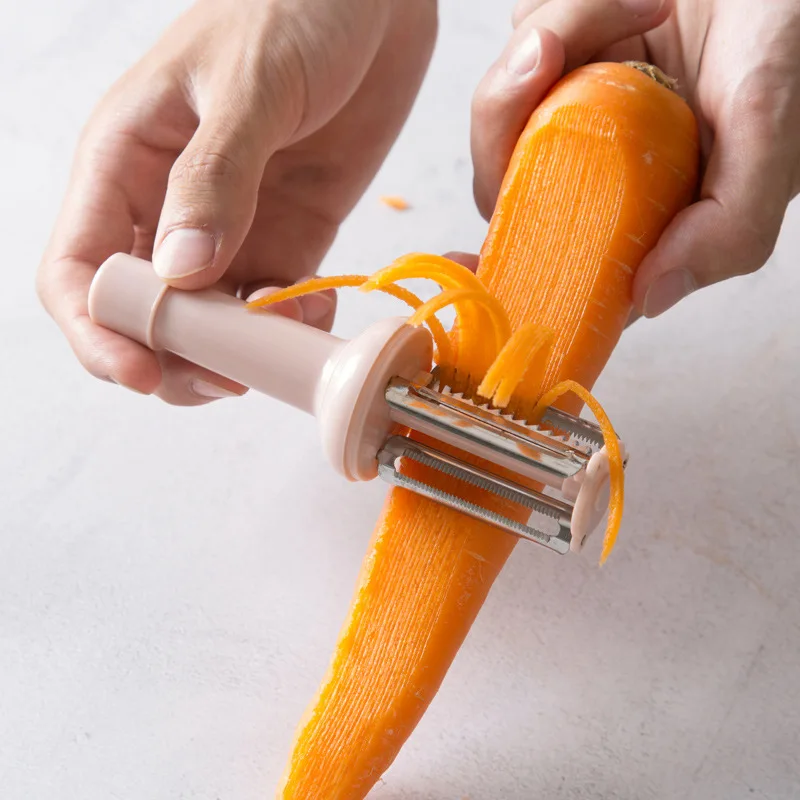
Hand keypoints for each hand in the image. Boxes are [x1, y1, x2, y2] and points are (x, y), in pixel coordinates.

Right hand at [37, 0, 436, 403]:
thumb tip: (178, 273)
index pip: (81, 271)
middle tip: (226, 380)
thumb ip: (213, 176)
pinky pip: (278, 304)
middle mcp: (169, 208)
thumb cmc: (295, 7)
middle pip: (145, 316)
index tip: (143, 373)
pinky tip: (313, 314)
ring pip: (213, 323)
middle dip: (176, 359)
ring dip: (242, 353)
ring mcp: (233, 228)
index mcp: (125, 163)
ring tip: (282, 343)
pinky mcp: (292, 236)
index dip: (99, 334)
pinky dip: (291, 327)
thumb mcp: (247, 83)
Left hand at [470, 0, 799, 319]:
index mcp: (638, 210)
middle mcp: (599, 167)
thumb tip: (645, 301)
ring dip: (561, 36)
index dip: (504, 267)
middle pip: (503, 177)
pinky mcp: (569, 51)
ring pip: (505, 102)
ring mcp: (577, 109)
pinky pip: (524, 40)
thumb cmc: (789, 44)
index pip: (556, 257)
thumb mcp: (771, 144)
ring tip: (650, 2)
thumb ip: (725, 232)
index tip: (466, 260)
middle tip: (554, 54)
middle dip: (508, 115)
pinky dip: (567, 7)